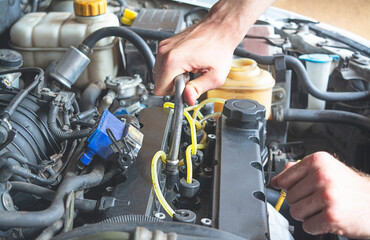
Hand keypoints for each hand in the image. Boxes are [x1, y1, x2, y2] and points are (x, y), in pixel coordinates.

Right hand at [153, 0, 273, 104]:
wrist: (220, 28)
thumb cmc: (219, 47)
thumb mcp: (215, 76)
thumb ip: (198, 90)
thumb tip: (187, 99)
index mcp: (173, 60)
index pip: (159, 89)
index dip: (174, 93)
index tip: (186, 88)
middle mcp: (165, 52)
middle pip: (158, 82)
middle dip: (173, 84)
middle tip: (191, 77)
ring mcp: (164, 47)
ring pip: (160, 73)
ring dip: (173, 76)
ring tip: (189, 69)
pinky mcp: (166, 44)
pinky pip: (163, 64)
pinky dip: (173, 67)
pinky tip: (187, 63)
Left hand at [271, 152, 369, 237]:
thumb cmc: (350, 187)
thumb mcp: (328, 169)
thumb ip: (302, 169)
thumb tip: (279, 176)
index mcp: (318, 161)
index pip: (285, 177)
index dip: (283, 185)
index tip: (282, 187)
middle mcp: (322, 176)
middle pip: (289, 196)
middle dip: (299, 202)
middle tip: (315, 200)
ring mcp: (327, 196)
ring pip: (295, 212)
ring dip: (306, 215)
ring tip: (321, 209)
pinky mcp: (331, 216)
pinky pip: (307, 226)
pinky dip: (315, 226)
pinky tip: (326, 218)